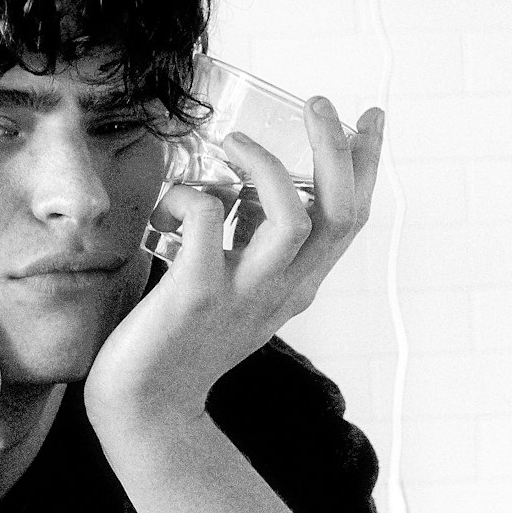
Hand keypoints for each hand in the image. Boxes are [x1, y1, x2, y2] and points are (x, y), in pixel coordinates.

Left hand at [84, 97, 383, 433]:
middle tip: (321, 104)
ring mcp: (243, 293)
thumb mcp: (231, 288)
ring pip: (295, 217)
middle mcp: (282, 291)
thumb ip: (245, 241)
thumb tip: (242, 183)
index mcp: (295, 287)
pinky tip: (174, 201)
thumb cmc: (178, 341)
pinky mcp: (197, 293)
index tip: (367, 120)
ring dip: (270, 164)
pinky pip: (209, 220)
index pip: (350, 221)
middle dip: (340, 150)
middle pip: (341, 213)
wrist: (144, 408)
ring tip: (235, 140)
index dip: (364, 167)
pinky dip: (192, 194)